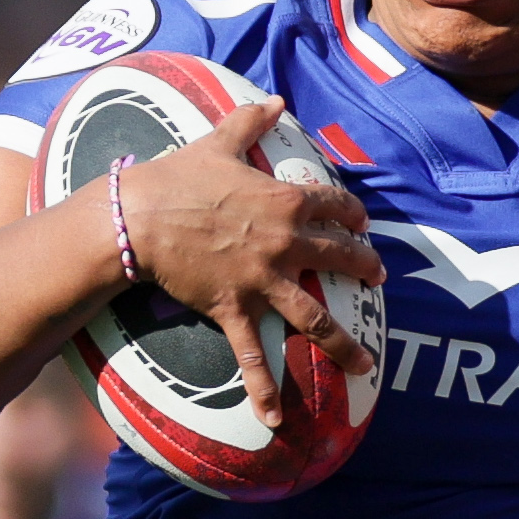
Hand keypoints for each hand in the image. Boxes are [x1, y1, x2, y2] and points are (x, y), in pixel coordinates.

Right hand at [120, 97, 385, 428]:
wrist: (137, 216)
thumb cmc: (175, 176)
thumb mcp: (217, 141)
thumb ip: (250, 121)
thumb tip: (274, 98)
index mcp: (283, 200)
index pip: (334, 206)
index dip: (353, 215)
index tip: (364, 224)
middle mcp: (283, 243)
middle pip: (339, 258)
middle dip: (365, 268)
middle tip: (380, 279)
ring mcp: (262, 280)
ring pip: (315, 317)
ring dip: (344, 344)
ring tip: (367, 363)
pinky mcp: (234, 308)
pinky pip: (253, 355)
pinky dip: (264, 389)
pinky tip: (276, 419)